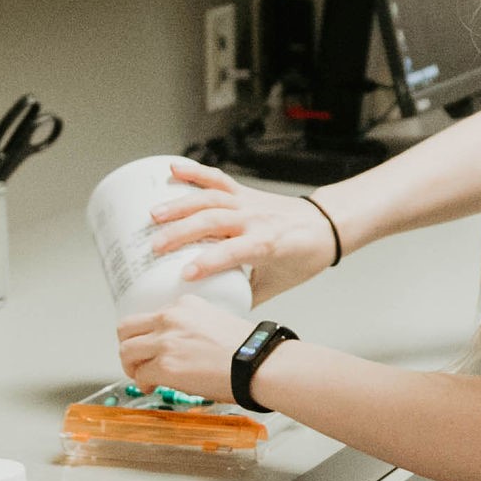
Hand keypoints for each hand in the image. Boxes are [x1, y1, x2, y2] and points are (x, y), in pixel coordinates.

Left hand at [117, 294, 258, 404]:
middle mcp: (171, 318)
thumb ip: (190, 327)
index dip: (146, 335)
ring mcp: (166, 342)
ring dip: (130, 366)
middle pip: (126, 328)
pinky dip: (143, 382)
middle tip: (135, 360)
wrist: (258, 363)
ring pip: (126, 350)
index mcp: (184, 304)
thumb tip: (179, 348)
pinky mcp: (165, 366)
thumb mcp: (215, 321)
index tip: (151, 346)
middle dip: (128, 346)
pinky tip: (152, 386)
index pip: (150, 316)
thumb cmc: (248, 348)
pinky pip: (141, 374)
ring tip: (141, 375)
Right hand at [141, 158, 339, 302]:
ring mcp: (248, 202)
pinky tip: (172, 170)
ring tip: (153, 214)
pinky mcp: (244, 192)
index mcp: (265, 244)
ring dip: (180, 204)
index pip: (233, 252)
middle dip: (181, 232)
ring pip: (210, 198)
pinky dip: (195, 171)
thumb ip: (244, 297)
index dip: (208, 262)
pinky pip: (218, 178)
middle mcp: (254, 219)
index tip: (184, 275)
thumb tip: (214, 311)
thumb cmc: (304, 256)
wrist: (327, 224)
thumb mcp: (276, 284)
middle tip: (154, 246)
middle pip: (213, 221)